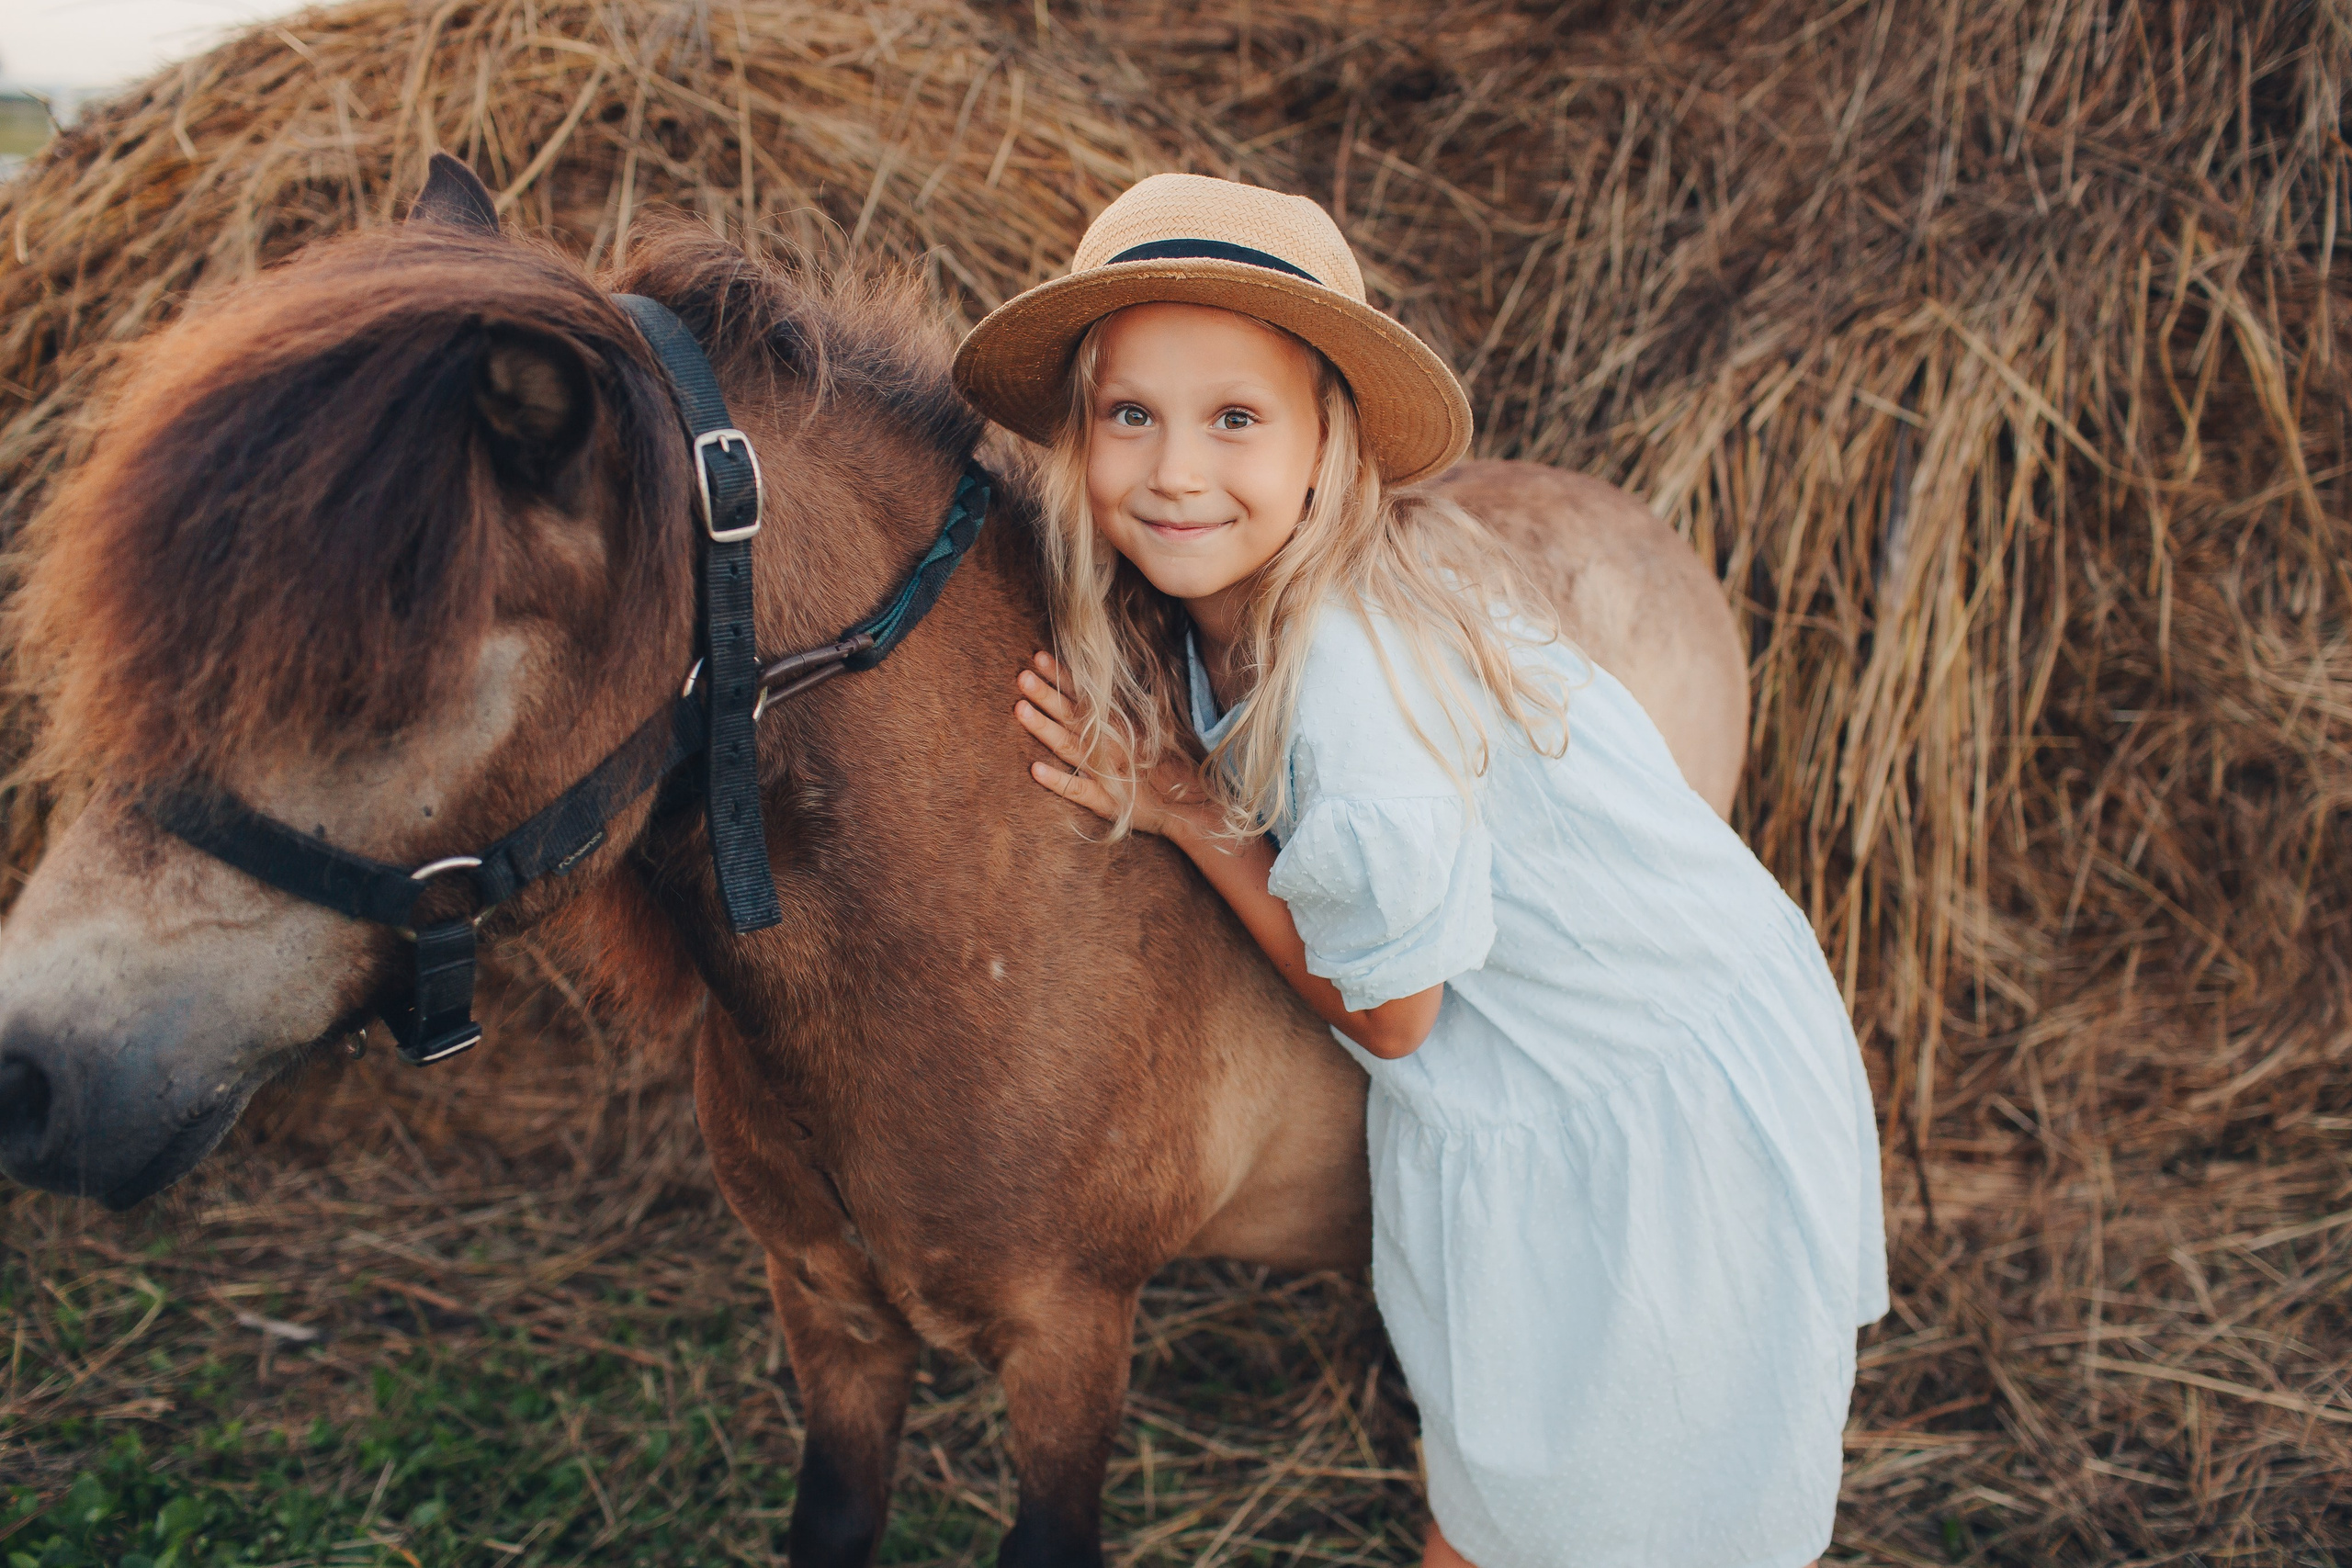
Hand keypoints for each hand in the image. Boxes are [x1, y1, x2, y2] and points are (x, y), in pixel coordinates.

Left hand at [1014, 652, 1211, 840]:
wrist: (1191, 806)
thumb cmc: (1172, 768)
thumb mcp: (1155, 732)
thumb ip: (1132, 710)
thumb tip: (1111, 685)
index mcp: (1120, 727)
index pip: (1085, 697)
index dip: (1061, 677)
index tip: (1039, 657)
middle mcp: (1109, 746)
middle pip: (1071, 717)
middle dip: (1046, 695)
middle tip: (1022, 676)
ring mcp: (1106, 773)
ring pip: (1069, 747)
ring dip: (1044, 728)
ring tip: (1019, 709)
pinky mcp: (1106, 802)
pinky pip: (1078, 791)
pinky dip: (1057, 780)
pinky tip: (1034, 770)